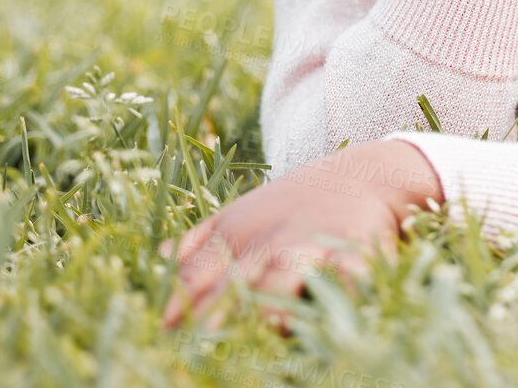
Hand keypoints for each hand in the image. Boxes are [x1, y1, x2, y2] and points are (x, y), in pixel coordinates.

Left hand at [160, 140, 441, 331]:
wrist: (364, 174)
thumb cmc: (292, 205)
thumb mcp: (238, 215)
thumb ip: (196, 243)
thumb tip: (153, 263)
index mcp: (236, 235)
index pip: (196, 274)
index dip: (176, 304)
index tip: (159, 334)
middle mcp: (270, 240)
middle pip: (235, 282)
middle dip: (215, 314)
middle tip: (197, 344)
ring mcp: (312, 245)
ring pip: (286, 275)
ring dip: (270, 304)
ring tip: (261, 330)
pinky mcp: (355, 251)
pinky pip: (346, 276)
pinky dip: (338, 294)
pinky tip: (327, 318)